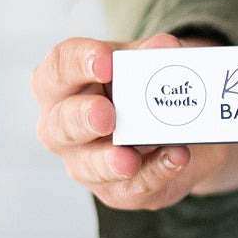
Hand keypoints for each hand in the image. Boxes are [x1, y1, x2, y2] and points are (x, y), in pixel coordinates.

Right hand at [32, 33, 237, 209]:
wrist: (179, 132)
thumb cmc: (142, 90)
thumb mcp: (149, 64)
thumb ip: (155, 54)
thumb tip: (165, 46)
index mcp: (63, 85)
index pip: (58, 68)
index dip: (79, 63)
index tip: (105, 61)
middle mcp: (63, 126)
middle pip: (61, 123)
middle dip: (82, 118)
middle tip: (106, 114)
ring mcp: (85, 162)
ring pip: (88, 166)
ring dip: (112, 161)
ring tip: (130, 159)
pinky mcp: (116, 190)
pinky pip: (132, 188)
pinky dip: (156, 173)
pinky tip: (176, 158)